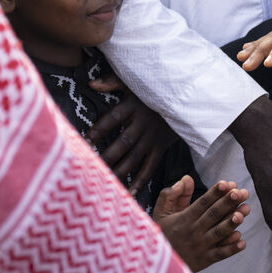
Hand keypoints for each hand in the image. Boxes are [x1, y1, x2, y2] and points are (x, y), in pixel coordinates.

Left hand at [87, 75, 178, 194]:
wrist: (188, 95)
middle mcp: (143, 124)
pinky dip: (140, 180)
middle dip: (106, 157)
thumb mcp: (136, 80)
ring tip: (103, 183)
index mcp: (133, 106)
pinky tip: (129, 192)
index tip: (83, 141)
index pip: (112, 119)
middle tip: (89, 169)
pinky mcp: (161, 147)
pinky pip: (150, 166)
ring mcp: (153, 137)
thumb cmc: (156, 87)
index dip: (98, 130)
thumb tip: (90, 83)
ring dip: (118, 171)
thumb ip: (113, 81)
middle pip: (122, 143)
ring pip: (133, 158)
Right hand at [153, 176, 249, 271]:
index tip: (226, 183)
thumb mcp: (161, 213)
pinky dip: (231, 249)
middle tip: (241, 192)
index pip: (202, 203)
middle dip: (228, 203)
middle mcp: (193, 231)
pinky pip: (219, 254)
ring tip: (243, 212)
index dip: (214, 193)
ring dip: (232, 222)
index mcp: (184, 218)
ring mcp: (200, 246)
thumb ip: (171, 195)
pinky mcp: (204, 260)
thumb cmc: (162, 233)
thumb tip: (186, 178)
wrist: (156, 264)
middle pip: (213, 215)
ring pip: (218, 233)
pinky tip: (242, 241)